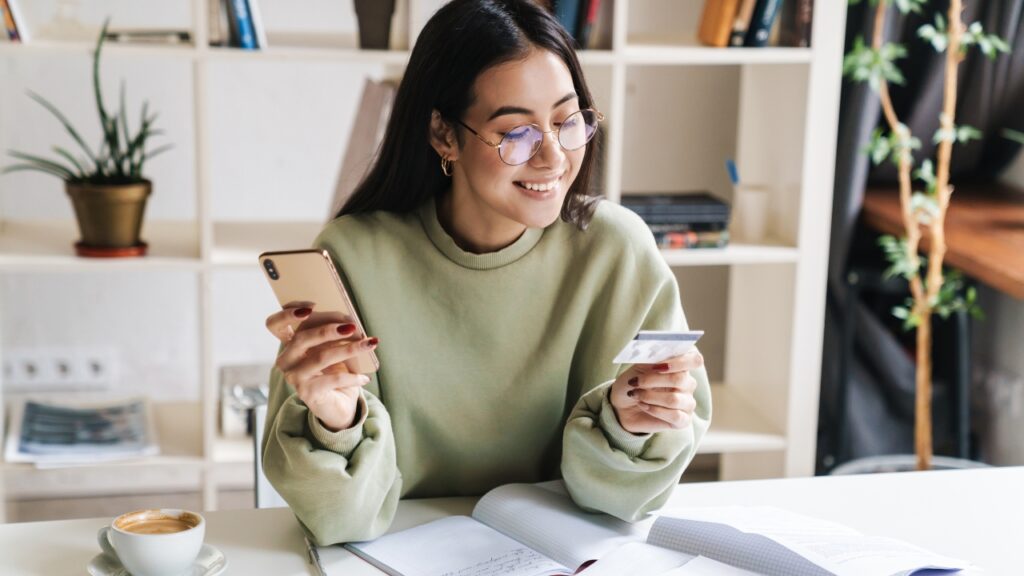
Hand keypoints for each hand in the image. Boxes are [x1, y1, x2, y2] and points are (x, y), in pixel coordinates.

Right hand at [266, 306, 377, 430]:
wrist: (337, 405)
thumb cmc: (334, 371)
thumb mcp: (332, 349)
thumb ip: (332, 335)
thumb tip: (350, 322)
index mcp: (289, 345)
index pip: (274, 325)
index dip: (287, 313)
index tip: (311, 306)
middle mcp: (286, 360)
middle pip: (302, 337)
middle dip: (329, 329)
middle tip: (352, 326)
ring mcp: (294, 377)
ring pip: (321, 357)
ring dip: (349, 348)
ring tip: (369, 344)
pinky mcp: (307, 393)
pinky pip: (333, 379)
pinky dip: (352, 377)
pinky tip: (364, 378)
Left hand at [609, 350, 701, 434]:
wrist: (622, 406)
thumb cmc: (633, 383)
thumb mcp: (637, 367)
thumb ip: (651, 359)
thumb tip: (660, 352)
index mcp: (681, 366)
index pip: (694, 360)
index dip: (679, 361)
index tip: (658, 365)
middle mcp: (688, 384)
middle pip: (680, 379)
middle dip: (653, 380)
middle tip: (634, 382)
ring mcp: (687, 403)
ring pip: (674, 399)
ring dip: (649, 396)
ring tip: (635, 394)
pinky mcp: (683, 420)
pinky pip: (674, 416)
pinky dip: (654, 410)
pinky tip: (643, 406)